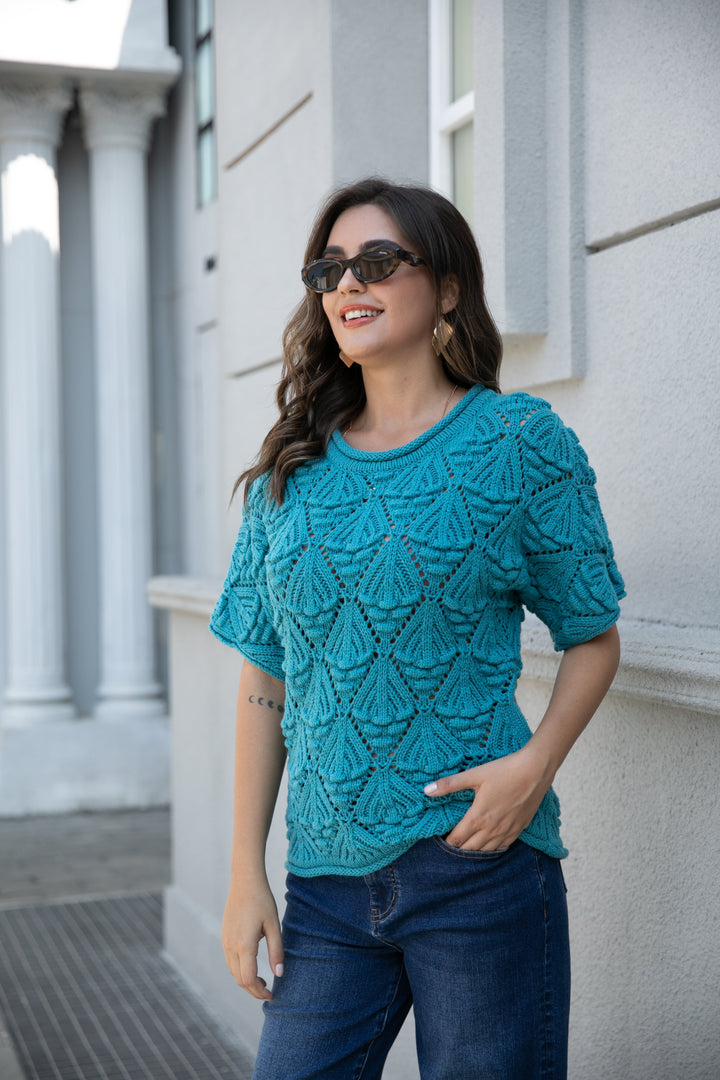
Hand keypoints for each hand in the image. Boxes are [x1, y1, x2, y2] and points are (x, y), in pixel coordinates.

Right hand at [221, 877, 283, 1000]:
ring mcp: (225, 941)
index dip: (259, 991)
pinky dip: (240, 969)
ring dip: (246, 980)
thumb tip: (279, 974)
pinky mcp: (224, 935)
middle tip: (268, 991)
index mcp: (244, 945)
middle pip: (239, 979)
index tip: (272, 994)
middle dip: (253, 989)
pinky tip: (252, 964)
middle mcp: (230, 946)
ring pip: (233, 971)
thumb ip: (276, 951)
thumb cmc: (262, 900)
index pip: (248, 979)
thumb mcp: (273, 925)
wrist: (244, 880)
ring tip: (262, 979)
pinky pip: (230, 960)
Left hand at [424, 745, 553, 850]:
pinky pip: (502, 847)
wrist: (535, 771)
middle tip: (450, 845)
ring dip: (474, 851)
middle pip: (470, 849)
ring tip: (465, 847)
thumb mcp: (474, 774)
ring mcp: (506, 831)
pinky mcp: (518, 830)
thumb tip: (426, 790)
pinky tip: (487, 845)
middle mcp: (491, 829)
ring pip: (486, 851)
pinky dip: (491, 849)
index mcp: (478, 817)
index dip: (446, 842)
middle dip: (458, 848)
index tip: (440, 840)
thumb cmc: (504, 770)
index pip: (457, 839)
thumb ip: (450, 784)